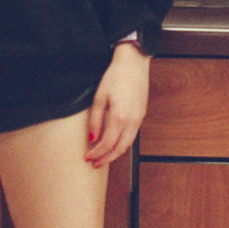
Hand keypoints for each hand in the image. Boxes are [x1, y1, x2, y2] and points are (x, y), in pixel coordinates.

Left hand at [84, 40, 149, 166]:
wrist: (133, 63)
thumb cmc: (115, 76)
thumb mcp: (99, 97)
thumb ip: (95, 120)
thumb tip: (91, 138)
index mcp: (120, 117)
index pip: (107, 144)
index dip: (96, 153)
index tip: (87, 157)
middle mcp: (132, 121)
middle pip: (119, 149)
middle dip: (106, 158)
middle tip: (94, 163)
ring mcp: (139, 119)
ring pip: (127, 144)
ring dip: (115, 153)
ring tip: (103, 157)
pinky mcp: (141, 115)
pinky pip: (132, 136)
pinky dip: (122, 144)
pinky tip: (113, 144)